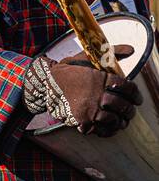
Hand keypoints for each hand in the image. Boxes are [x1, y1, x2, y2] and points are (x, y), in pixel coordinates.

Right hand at [23, 45, 141, 136]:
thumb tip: (131, 49)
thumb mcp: (86, 57)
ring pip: (113, 119)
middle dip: (129, 110)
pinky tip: (109, 128)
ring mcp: (89, 109)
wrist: (44, 83)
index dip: (135, 94)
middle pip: (122, 105)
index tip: (136, 99)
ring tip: (121, 121)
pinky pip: (99, 129)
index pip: (127, 88)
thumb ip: (111, 52)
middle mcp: (97, 95)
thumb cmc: (67, 70)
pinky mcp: (81, 121)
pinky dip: (107, 131)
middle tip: (130, 112)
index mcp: (101, 79)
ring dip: (119, 121)